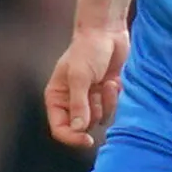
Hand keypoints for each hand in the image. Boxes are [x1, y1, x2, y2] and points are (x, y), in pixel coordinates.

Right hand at [45, 25, 128, 150]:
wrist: (107, 32)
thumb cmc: (88, 50)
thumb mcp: (80, 76)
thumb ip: (79, 104)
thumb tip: (78, 130)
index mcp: (57, 97)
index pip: (59, 128)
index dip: (72, 137)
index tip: (87, 140)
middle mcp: (71, 101)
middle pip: (82, 127)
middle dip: (93, 112)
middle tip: (97, 92)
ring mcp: (89, 98)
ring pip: (99, 119)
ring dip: (106, 104)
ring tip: (106, 83)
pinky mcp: (105, 94)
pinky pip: (111, 109)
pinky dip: (114, 98)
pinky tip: (113, 81)